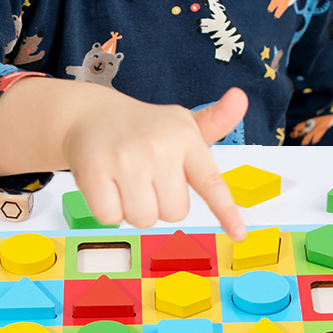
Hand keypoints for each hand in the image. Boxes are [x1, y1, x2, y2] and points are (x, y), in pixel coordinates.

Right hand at [63, 87, 247, 240]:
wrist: (93, 114)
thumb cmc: (145, 127)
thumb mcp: (181, 123)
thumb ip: (215, 121)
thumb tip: (240, 98)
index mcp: (185, 137)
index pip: (210, 181)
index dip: (226, 210)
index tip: (239, 234)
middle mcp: (158, 146)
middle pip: (175, 212)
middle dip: (160, 203)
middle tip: (147, 177)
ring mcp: (125, 158)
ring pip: (143, 219)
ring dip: (134, 208)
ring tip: (127, 179)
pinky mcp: (94, 170)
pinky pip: (110, 217)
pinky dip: (107, 208)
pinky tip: (107, 184)